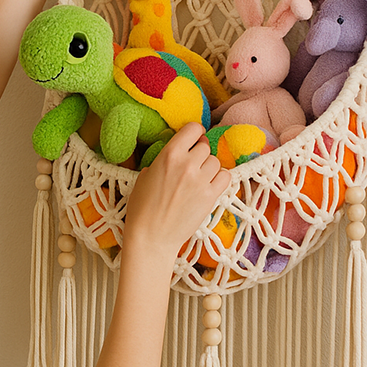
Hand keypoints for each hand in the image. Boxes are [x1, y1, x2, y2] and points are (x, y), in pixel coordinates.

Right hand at [123, 124, 231, 265]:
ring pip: (215, 161)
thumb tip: (174, 156)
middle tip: (192, 164)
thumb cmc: (142, 209)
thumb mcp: (144, 177)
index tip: (193, 138)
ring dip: (208, 167)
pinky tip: (209, 184)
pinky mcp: (210, 196)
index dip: (194, 133)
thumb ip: (162, 161)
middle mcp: (187, 164)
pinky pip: (225, 177)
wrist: (151, 237)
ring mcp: (201, 180)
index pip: (193, 129)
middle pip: (205, 147)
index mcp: (169, 155)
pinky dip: (219, 178)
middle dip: (199, 153)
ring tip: (198, 178)